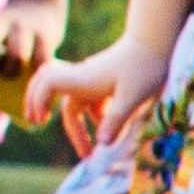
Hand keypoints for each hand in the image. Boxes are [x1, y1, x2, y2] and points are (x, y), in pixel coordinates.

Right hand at [23, 48, 145, 153]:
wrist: (155, 42)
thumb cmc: (144, 66)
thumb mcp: (133, 96)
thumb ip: (116, 119)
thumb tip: (102, 144)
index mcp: (84, 80)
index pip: (48, 84)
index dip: (38, 99)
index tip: (39, 120)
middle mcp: (84, 79)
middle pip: (61, 101)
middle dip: (55, 118)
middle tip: (44, 130)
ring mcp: (94, 81)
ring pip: (77, 105)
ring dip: (79, 126)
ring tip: (88, 151)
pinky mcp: (105, 83)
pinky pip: (92, 103)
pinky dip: (95, 119)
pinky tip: (111, 133)